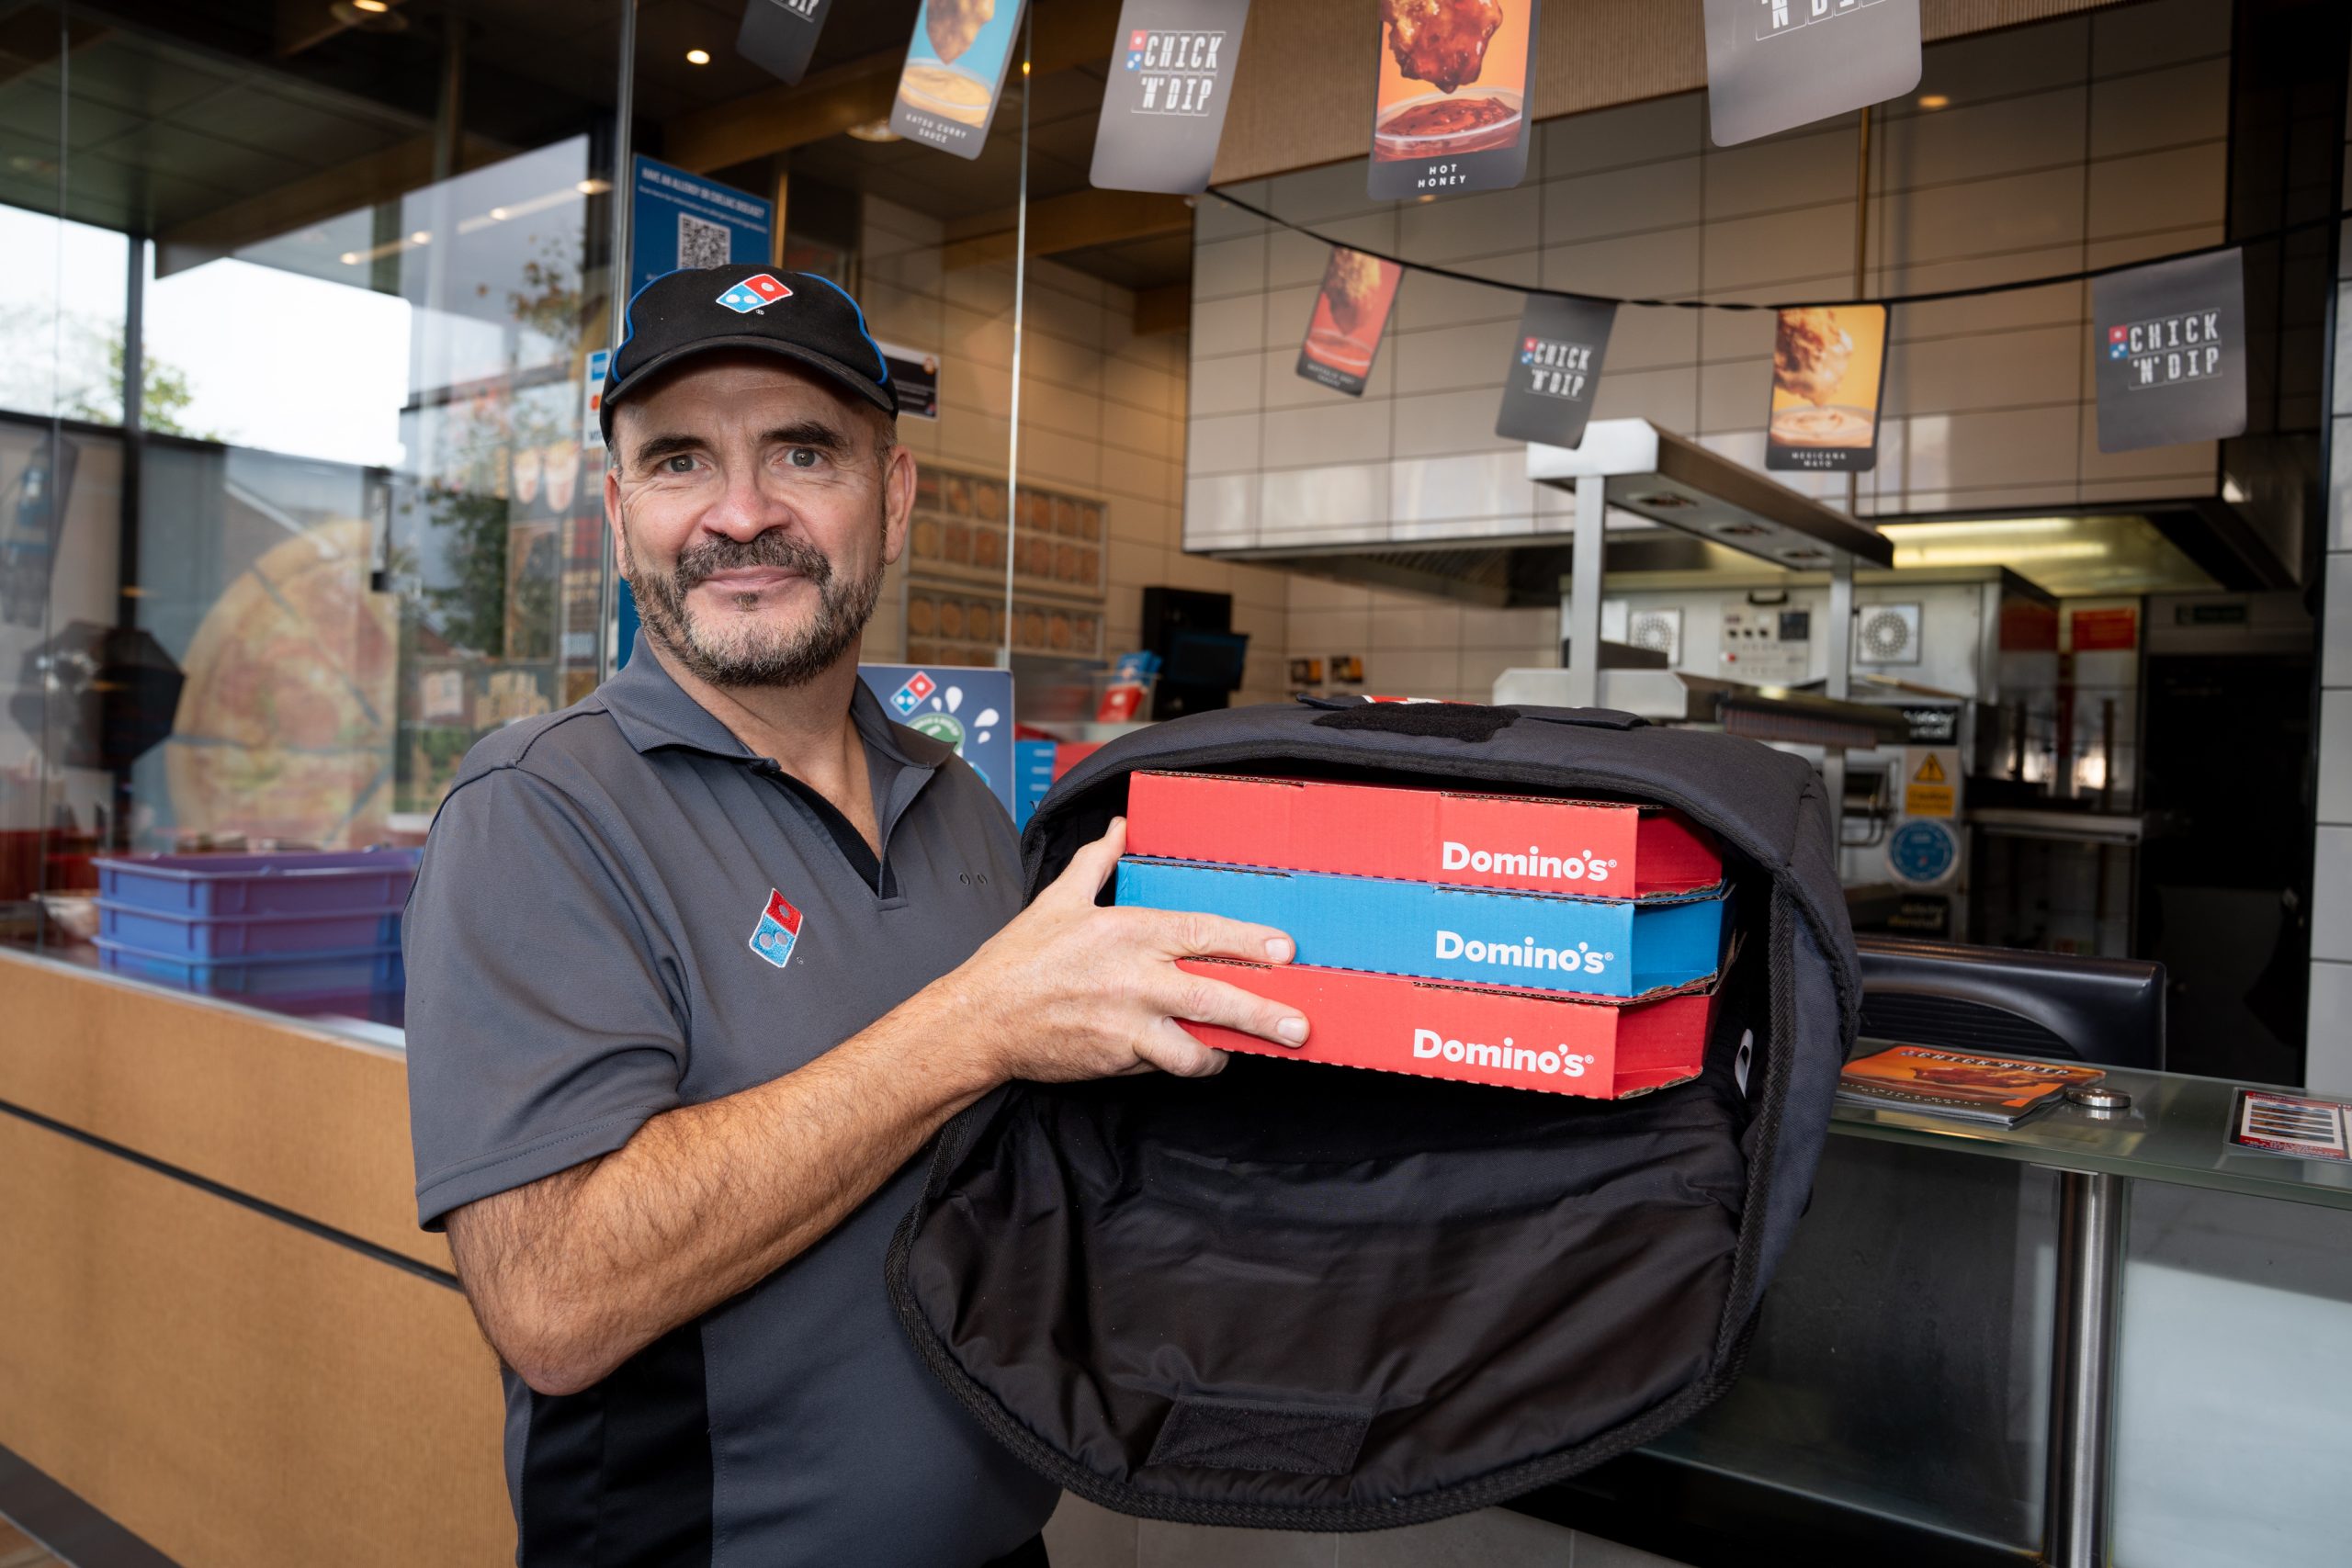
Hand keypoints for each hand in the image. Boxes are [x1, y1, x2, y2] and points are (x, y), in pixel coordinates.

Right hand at [943, 816, 1307, 1083]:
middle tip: (1300, 1025)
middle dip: (1264, 1012)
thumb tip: (1120, 826)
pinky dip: (1185, 1062)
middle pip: (1214, 995)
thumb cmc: (1017, 960)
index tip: (1284, 950)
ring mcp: (1127, 1024)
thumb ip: (1097, 862)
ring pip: (1196, 1045)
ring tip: (1249, 1050)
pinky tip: (1200, 1058)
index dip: (1248, 942)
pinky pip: (1165, 1064)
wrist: (979, 1021)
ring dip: (1228, 1051)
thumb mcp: (1057, 899)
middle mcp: (1133, 978)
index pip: (1201, 933)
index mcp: (1126, 932)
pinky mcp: (1117, 1059)